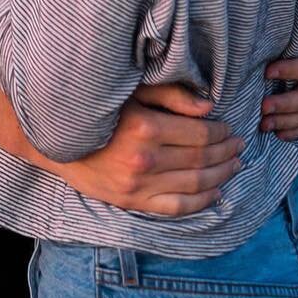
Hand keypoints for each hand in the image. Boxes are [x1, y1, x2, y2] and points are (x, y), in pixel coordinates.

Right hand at [51, 87, 245, 216]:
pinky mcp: (132, 202)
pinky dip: (200, 202)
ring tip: (234, 166)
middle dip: (226, 153)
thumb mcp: (132, 90)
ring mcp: (138, 185)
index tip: (230, 128)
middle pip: (200, 160)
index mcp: (145, 127)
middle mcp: (144, 159)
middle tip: (240, 146)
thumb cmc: (99, 108)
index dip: (221, 132)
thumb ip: (171, 95)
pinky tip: (215, 192)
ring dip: (220, 176)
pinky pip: (176, 207)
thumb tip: (209, 107)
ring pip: (193, 185)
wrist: (58, 139)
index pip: (199, 134)